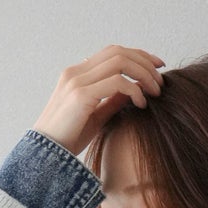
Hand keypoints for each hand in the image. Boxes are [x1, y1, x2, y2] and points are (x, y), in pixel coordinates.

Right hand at [32, 44, 165, 156]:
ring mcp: (76, 81)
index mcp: (78, 74)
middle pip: (118, 52)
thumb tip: (135, 90)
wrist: (46, 155)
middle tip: (161, 81)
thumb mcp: (96, 116)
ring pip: (120, 61)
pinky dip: (134, 90)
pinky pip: (117, 82)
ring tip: (155, 92)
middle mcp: (76, 72)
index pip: (113, 52)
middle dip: (145, 62)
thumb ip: (113, 100)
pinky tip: (141, 104)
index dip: (138, 55)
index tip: (157, 67)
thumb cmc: (69, 139)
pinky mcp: (80, 95)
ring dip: (143, 74)